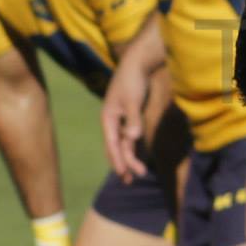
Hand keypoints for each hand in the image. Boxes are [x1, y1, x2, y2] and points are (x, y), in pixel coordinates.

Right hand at [100, 63, 151, 182]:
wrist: (136, 64)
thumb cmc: (132, 81)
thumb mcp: (132, 100)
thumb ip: (133, 119)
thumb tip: (133, 137)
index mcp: (108, 119)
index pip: (113, 144)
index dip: (118, 159)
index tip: (123, 173)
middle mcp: (112, 122)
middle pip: (116, 147)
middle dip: (122, 164)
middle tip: (129, 181)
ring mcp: (120, 119)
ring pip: (123, 143)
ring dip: (129, 158)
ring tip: (135, 174)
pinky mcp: (129, 116)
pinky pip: (129, 137)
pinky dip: (132, 148)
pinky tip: (135, 157)